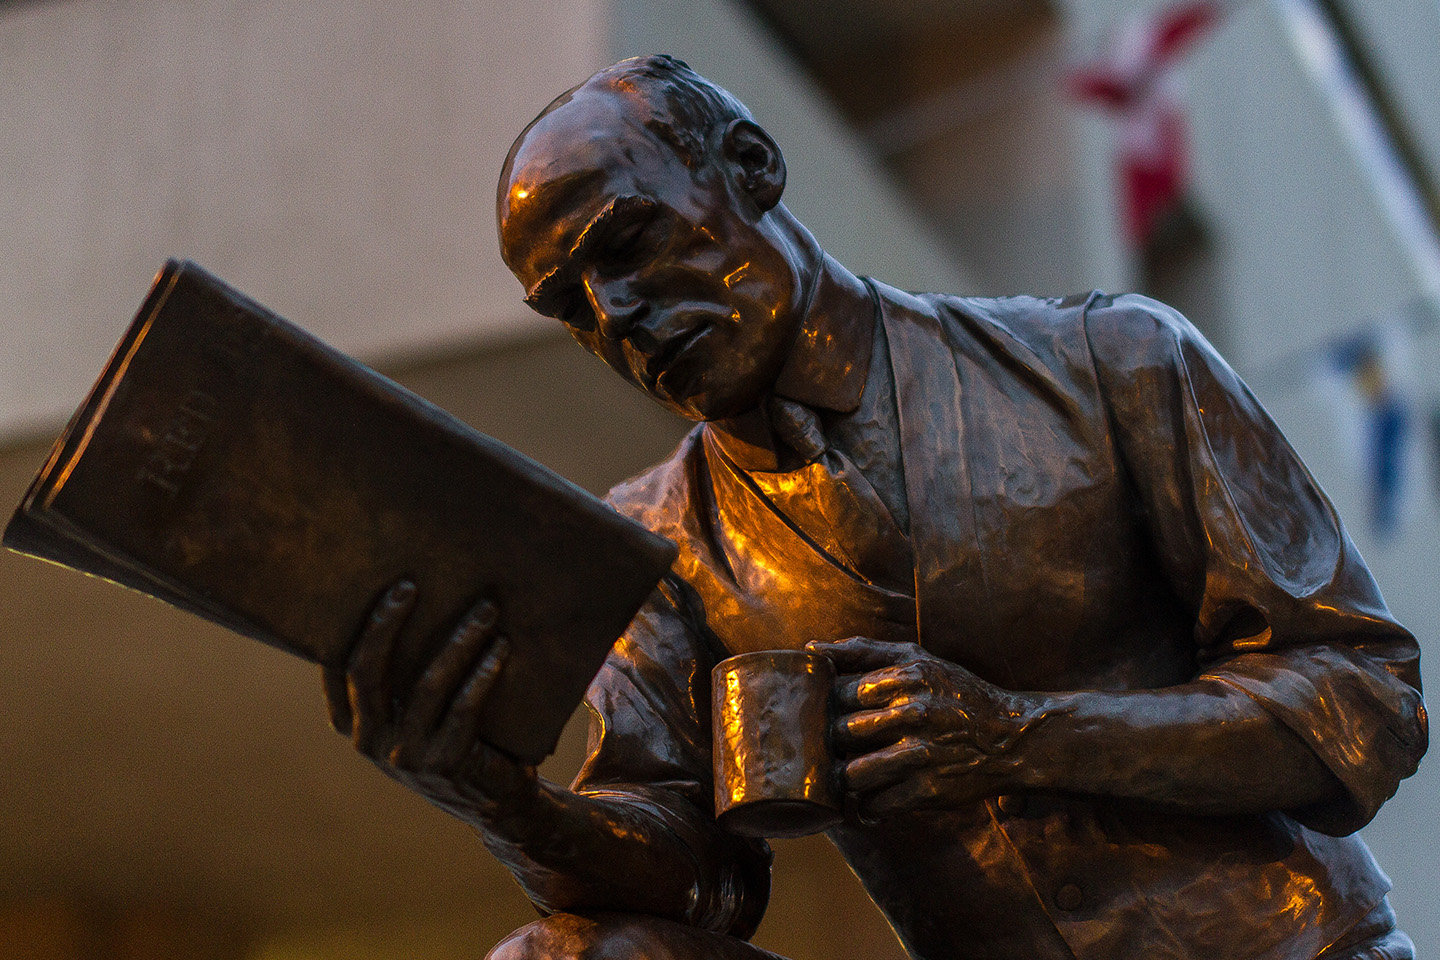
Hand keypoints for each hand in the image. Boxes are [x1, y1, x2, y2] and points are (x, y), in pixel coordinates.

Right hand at [323, 581, 538, 823]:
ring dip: (459, 640)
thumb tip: (405, 600)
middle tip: (411, 585)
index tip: (386, 585)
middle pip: (368, 672)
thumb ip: (399, 678)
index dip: (357, 628)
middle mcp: (371, 743)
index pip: (339, 670)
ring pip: (427, 685)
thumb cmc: (450, 740)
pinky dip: (484, 674)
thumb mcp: (412, 715)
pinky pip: (465, 709)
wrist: (494, 802)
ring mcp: (406, 756)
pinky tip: (501, 649)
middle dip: (386, 624)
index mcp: (355, 726)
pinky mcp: (446, 764)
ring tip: (486, 609)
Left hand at [807, 637, 1040, 819]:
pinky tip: (873, 799)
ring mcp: (920, 754)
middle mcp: (911, 714)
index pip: (837, 694)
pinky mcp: (929, 791)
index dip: (824, 709)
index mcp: (903, 679)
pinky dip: (868, 808)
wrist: (1013, 737)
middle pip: (841, 734)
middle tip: (835, 751)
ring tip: (850, 777)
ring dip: (846, 781)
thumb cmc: (956, 695)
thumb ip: (864, 651)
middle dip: (833, 746)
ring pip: (852, 776)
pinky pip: (876, 805)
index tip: (825, 717)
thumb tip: (811, 649)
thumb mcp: (917, 660)